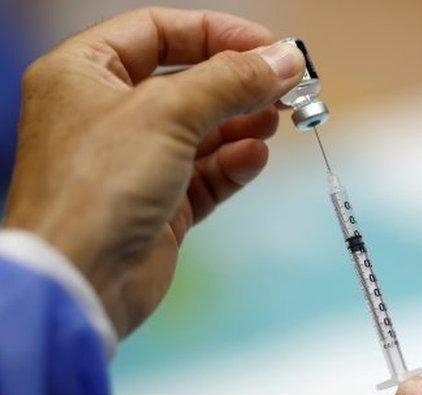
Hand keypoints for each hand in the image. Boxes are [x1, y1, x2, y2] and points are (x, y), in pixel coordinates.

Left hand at [1, 8, 305, 336]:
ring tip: (278, 119)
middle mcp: (105, 112)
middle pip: (186, 81)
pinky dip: (233, 163)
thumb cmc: (99, 186)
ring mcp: (133, 161)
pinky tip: (254, 156)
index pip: (158, 32)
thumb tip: (285, 59)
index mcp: (83, 72)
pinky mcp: (158, 205)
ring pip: (202, 130)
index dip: (217, 34)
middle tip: (288, 86)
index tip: (269, 48)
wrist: (79, 279)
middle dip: (239, 83)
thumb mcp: (168, 113)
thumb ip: (231, 80)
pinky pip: (205, 174)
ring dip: (242, 122)